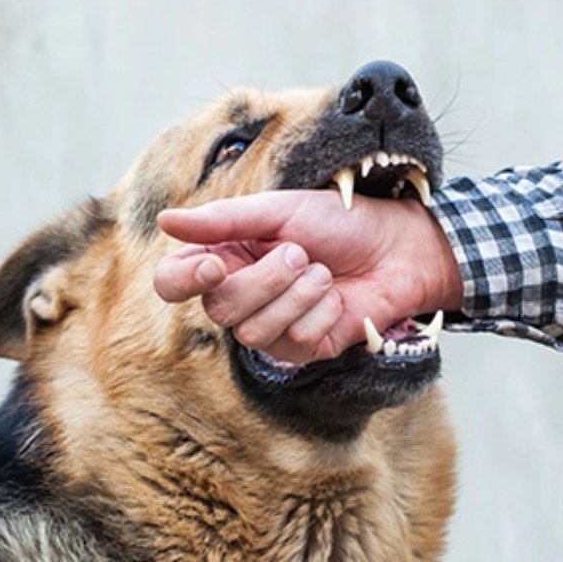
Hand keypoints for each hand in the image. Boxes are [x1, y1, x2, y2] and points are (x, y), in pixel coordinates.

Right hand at [154, 190, 462, 362]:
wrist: (397, 248)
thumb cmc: (339, 222)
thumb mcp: (279, 210)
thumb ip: (222, 220)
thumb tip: (165, 220)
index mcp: (225, 257)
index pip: (174, 282)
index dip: (183, 281)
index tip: (216, 265)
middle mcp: (240, 295)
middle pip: (219, 308)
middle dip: (264, 280)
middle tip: (300, 253)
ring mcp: (270, 326)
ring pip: (253, 332)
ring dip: (296, 297)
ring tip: (322, 274)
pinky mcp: (302, 350)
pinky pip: (292, 343)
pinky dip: (320, 314)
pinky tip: (337, 299)